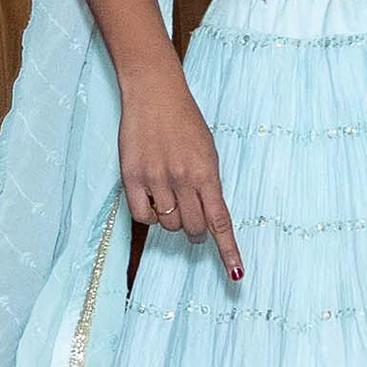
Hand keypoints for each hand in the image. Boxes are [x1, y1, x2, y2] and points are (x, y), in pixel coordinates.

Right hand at [116, 69, 241, 281]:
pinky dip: (150, 215)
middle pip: (192, 228)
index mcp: (206, 172)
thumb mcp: (207, 151)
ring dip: (172, 219)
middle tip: (191, 219)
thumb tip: (206, 219)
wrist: (154, 93)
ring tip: (169, 196)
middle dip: (195, 231)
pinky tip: (152, 199)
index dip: (228, 250)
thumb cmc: (184, 121)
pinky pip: (142, 216)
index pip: (219, 221)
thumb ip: (208, 185)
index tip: (235, 274)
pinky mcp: (131, 176)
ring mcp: (155, 178)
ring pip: (168, 224)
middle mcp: (182, 178)